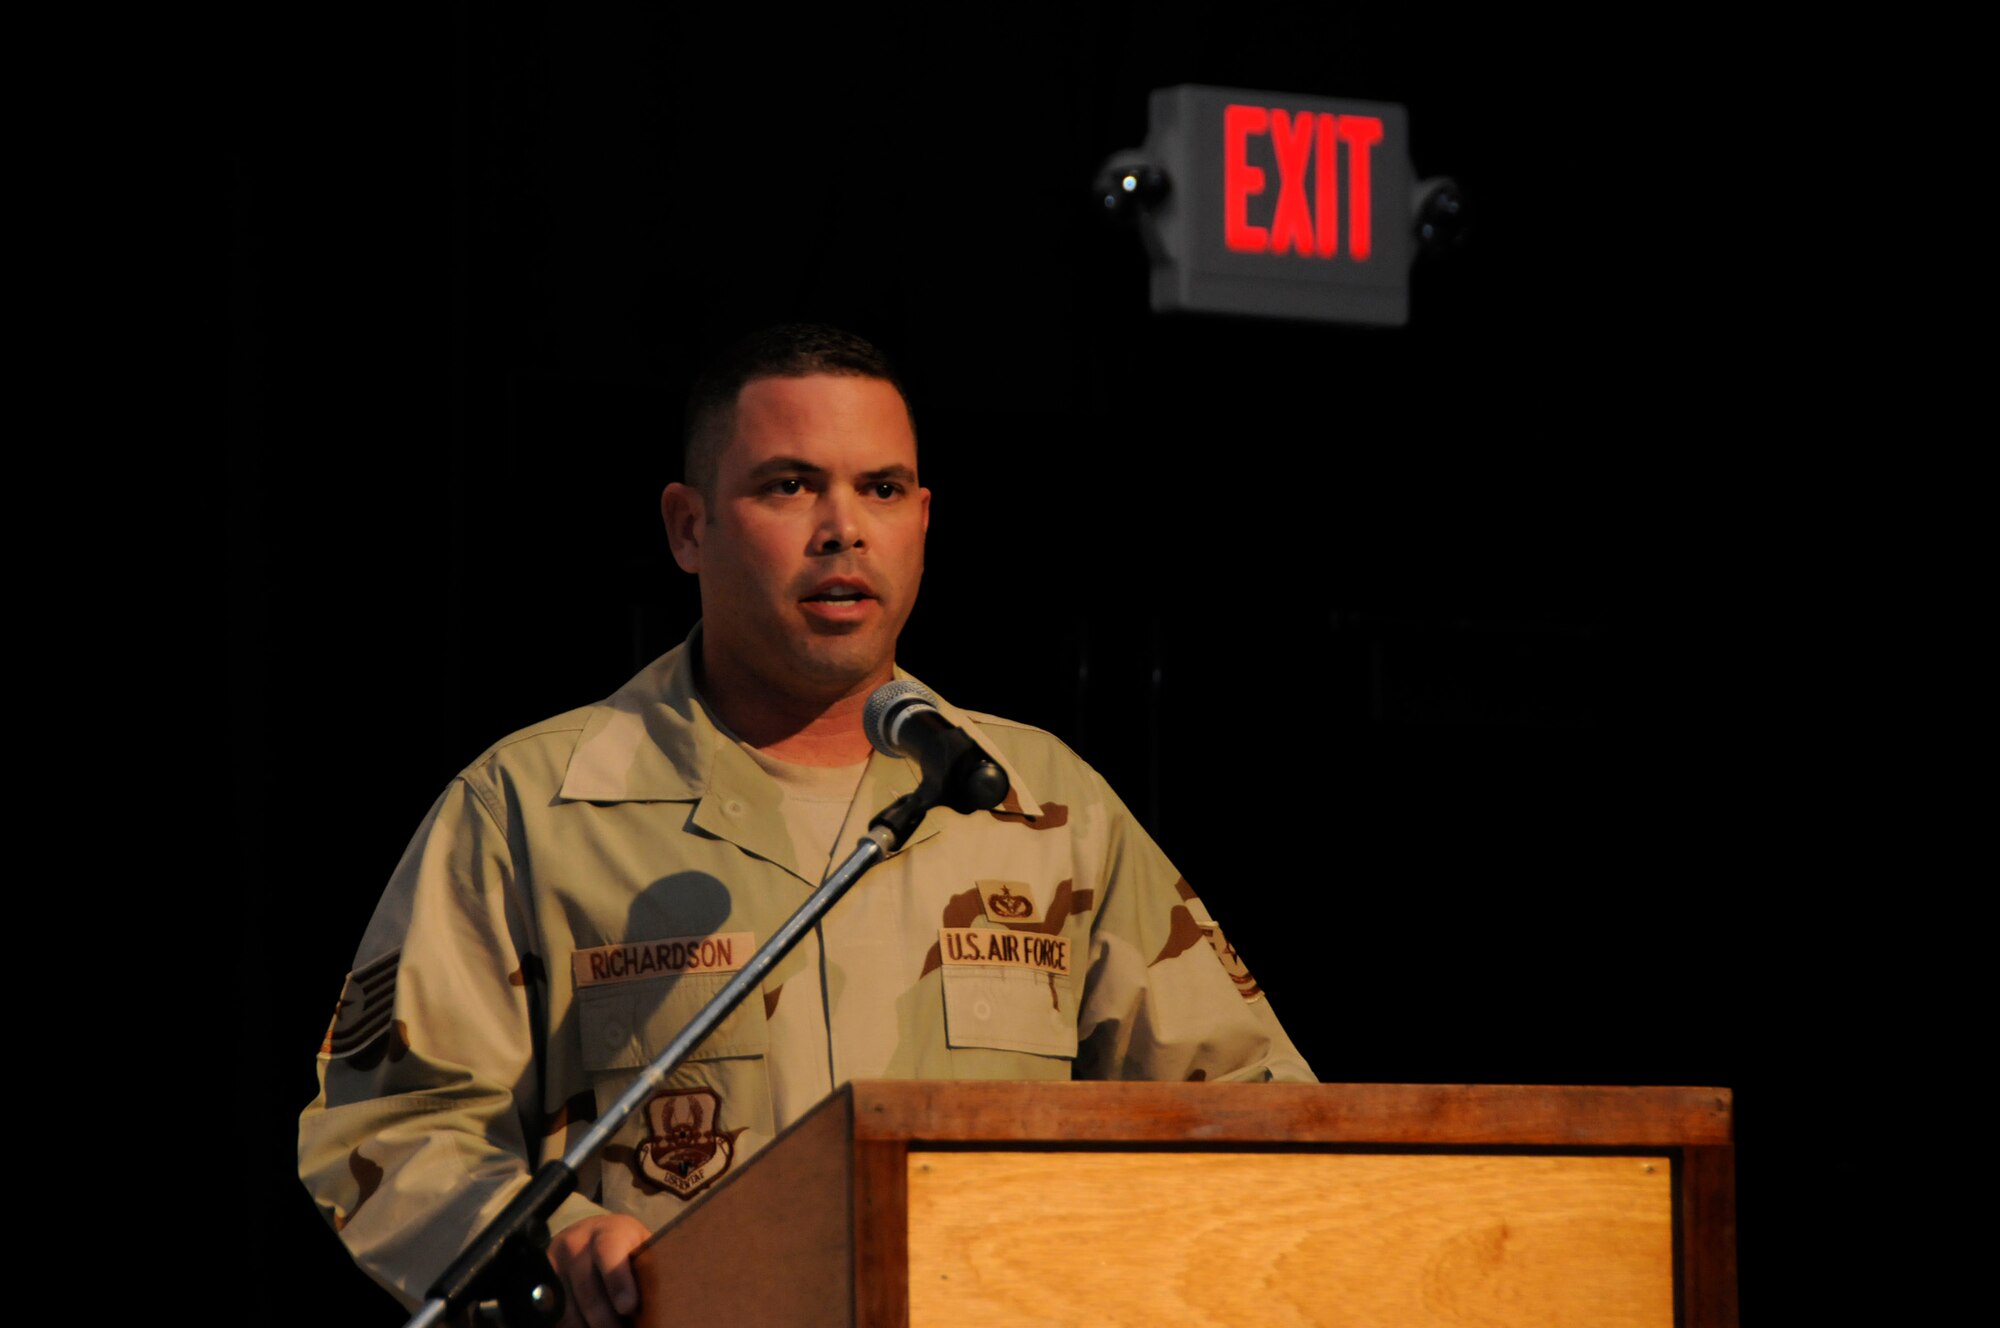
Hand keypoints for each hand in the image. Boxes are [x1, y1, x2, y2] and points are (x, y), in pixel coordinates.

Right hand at [548, 1213, 650, 1327]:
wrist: (589, 1236)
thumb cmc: (625, 1249)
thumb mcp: (640, 1249)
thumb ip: (646, 1270)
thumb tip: (658, 1302)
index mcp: (608, 1232)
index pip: (609, 1252)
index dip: (618, 1281)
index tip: (628, 1306)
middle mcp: (575, 1243)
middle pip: (588, 1291)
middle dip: (606, 1320)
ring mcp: (554, 1263)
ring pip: (568, 1309)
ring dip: (588, 1326)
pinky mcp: (539, 1282)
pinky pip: (554, 1316)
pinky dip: (573, 1326)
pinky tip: (587, 1327)